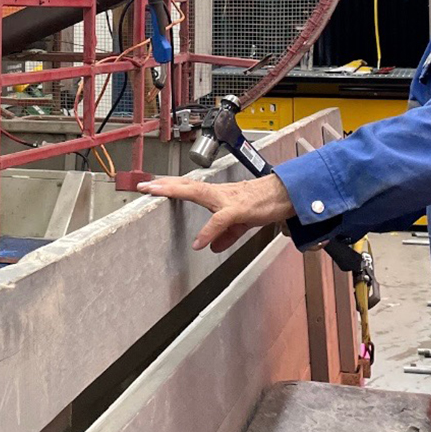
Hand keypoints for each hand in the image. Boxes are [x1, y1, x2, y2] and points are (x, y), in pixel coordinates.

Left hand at [137, 173, 296, 251]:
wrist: (287, 196)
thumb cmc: (265, 203)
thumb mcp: (241, 222)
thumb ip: (225, 234)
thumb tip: (211, 246)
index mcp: (218, 195)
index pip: (188, 187)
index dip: (169, 186)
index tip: (150, 185)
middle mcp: (219, 193)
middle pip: (186, 185)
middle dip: (163, 184)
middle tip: (143, 185)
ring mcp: (228, 199)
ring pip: (197, 192)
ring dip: (175, 191)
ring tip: (156, 193)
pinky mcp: (240, 209)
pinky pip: (221, 220)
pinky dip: (209, 231)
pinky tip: (200, 242)